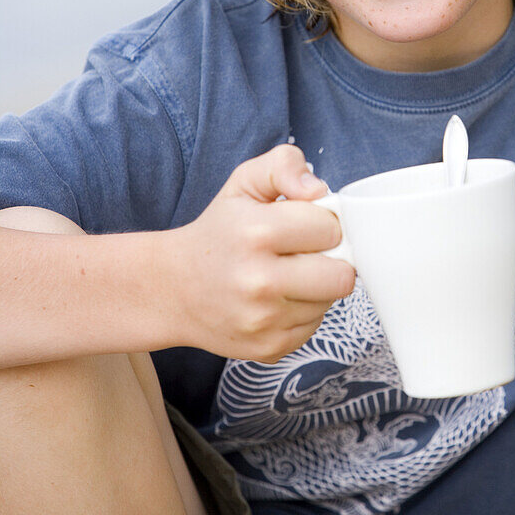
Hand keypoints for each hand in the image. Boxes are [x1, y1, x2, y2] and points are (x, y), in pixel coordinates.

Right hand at [169, 145, 354, 362]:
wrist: (172, 288)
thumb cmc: (218, 232)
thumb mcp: (244, 183)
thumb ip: (285, 166)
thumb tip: (318, 190)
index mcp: (256, 232)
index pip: (332, 229)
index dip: (323, 223)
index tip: (303, 225)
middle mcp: (259, 281)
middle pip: (342, 275)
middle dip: (330, 259)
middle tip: (304, 252)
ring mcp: (264, 320)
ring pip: (330, 301)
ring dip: (316, 287)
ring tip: (285, 274)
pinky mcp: (269, 348)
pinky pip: (314, 326)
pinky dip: (302, 311)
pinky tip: (276, 299)